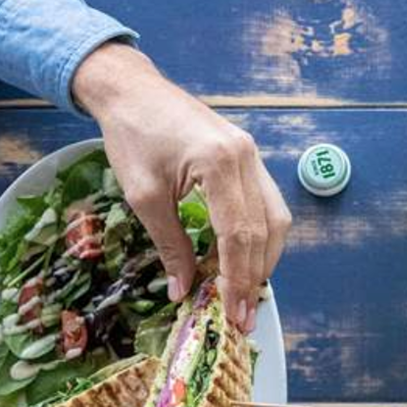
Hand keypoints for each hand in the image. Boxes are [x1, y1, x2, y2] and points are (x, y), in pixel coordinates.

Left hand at [72, 43, 290, 330]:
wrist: (132, 90)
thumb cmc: (131, 137)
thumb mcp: (144, 197)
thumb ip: (170, 245)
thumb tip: (182, 292)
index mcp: (218, 164)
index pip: (238, 234)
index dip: (237, 279)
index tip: (232, 313)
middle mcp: (245, 158)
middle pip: (264, 231)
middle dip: (254, 278)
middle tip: (242, 316)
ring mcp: (252, 156)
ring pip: (275, 219)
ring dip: (263, 260)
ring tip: (245, 293)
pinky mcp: (248, 157)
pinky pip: (266, 204)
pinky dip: (258, 237)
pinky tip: (242, 260)